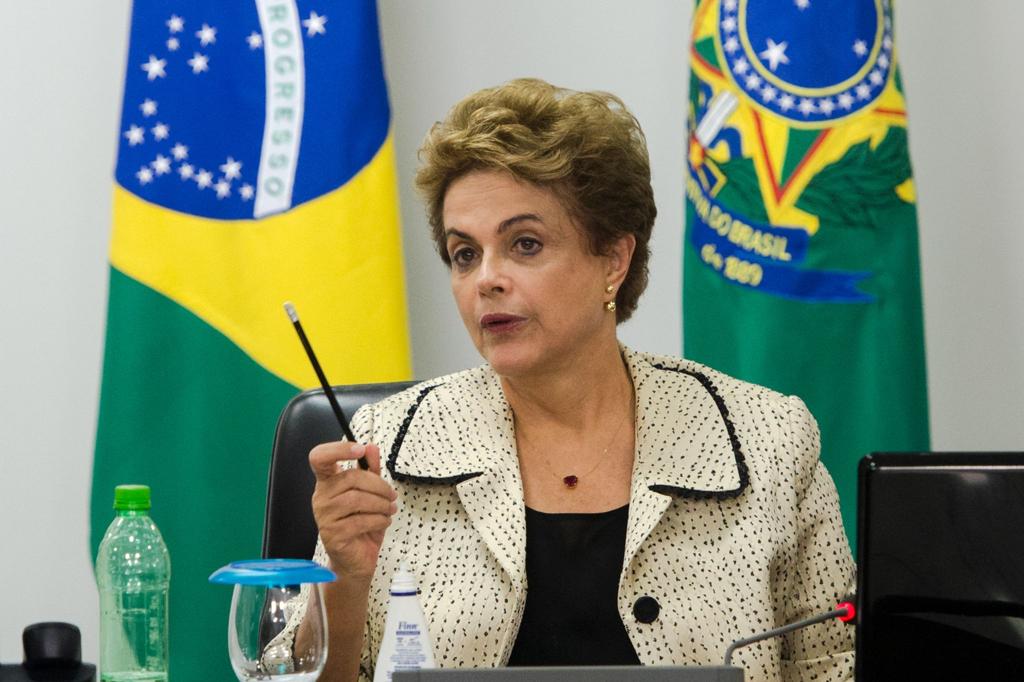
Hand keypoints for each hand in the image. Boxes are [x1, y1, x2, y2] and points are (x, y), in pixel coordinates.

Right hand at [310, 441, 397, 580]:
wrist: (355, 560)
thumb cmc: (362, 524)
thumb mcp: (370, 494)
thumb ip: (370, 470)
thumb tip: (371, 447)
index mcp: (327, 482)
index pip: (320, 458)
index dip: (339, 449)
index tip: (360, 449)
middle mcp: (321, 497)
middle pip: (351, 478)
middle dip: (379, 485)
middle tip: (392, 495)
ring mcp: (324, 516)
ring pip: (357, 499)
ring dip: (381, 504)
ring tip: (389, 509)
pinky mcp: (332, 534)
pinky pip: (361, 520)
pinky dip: (379, 520)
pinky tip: (383, 522)